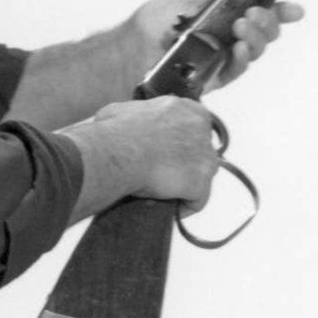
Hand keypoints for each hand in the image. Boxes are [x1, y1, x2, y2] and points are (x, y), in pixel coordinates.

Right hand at [62, 95, 221, 219]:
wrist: (116, 152)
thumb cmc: (113, 132)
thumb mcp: (119, 112)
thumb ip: (132, 116)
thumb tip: (118, 123)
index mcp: (183, 108)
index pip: (193, 125)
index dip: (179, 141)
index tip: (166, 152)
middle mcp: (199, 127)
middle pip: (200, 149)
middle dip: (185, 162)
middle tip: (163, 173)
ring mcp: (204, 154)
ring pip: (202, 174)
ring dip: (186, 184)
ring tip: (165, 194)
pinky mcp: (200, 180)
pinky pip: (198, 200)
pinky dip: (185, 206)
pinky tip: (170, 210)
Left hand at [130, 0, 303, 90]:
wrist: (131, 49)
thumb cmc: (155, 20)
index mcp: (226, 13)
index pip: (262, 11)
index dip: (281, 11)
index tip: (295, 9)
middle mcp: (228, 35)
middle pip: (265, 32)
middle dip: (269, 22)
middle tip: (253, 14)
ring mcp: (222, 56)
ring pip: (256, 51)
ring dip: (257, 38)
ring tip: (241, 27)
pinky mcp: (213, 76)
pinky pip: (237, 70)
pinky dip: (242, 59)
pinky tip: (239, 49)